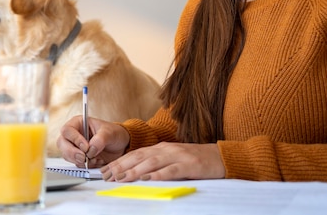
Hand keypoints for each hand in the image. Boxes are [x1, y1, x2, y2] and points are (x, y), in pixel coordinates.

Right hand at [56, 115, 129, 167]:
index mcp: (78, 123)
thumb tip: (91, 149)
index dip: (74, 139)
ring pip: (66, 154)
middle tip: (84, 158)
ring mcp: (75, 147)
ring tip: (93, 160)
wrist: (121, 146)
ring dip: (78, 160)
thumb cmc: (114, 134)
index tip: (86, 147)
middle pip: (62, 143)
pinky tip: (95, 162)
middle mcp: (74, 135)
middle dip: (72, 152)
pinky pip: (75, 163)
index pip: (67, 130)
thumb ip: (100, 139)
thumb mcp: (110, 133)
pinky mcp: (79, 157)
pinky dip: (84, 166)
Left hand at [101, 142, 225, 180]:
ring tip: (122, 178)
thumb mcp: (172, 159)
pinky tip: (148, 179)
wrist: (220, 156)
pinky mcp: (190, 165)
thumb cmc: (195, 160)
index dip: (119, 162)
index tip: (106, 170)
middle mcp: (166, 149)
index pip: (135, 154)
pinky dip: (159, 174)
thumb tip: (135, 174)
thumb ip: (156, 163)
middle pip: (139, 156)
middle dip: (121, 166)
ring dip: (135, 170)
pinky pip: (172, 170)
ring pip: (152, 162)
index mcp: (161, 147)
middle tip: (108, 175)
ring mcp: (178, 156)